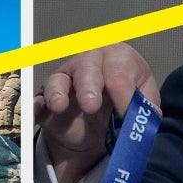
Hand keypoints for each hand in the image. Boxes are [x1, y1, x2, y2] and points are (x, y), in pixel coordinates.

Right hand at [35, 44, 159, 182]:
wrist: (100, 124)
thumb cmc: (124, 103)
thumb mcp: (143, 103)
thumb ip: (147, 107)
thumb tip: (147, 115)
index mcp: (117, 58)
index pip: (120, 70)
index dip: (123, 93)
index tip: (126, 115)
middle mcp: (89, 62)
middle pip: (87, 67)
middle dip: (89, 86)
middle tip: (91, 106)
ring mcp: (65, 80)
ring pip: (59, 80)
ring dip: (58, 93)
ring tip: (59, 107)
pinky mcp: (48, 100)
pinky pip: (38, 101)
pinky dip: (36, 107)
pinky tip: (35, 114)